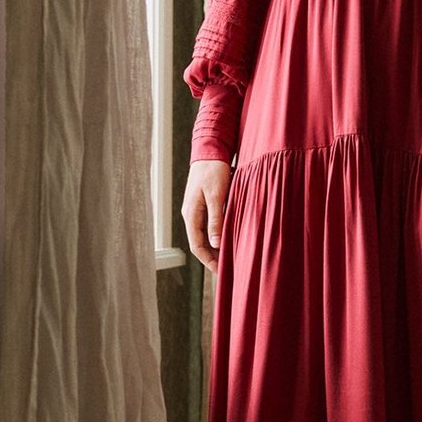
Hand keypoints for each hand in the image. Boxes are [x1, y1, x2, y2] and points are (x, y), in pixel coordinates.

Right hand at [182, 158, 232, 272]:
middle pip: (200, 243)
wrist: (210, 149)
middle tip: (229, 268)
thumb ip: (216, 220)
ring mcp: (196, 209)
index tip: (222, 272)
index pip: (197, 246)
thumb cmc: (213, 171)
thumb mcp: (217, 196)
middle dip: (213, 257)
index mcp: (191, 214)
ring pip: (204, 235)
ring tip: (230, 256)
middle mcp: (191, 214)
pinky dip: (217, 235)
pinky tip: (229, 238)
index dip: (209, 261)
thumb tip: (216, 244)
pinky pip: (208, 225)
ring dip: (216, 247)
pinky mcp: (203, 204)